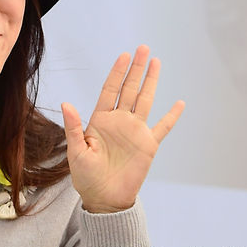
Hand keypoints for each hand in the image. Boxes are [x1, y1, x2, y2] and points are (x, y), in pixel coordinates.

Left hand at [62, 45, 184, 212]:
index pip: (110, 90)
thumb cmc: (85, 176)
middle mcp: (118, 121)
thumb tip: (66, 103)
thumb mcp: (76, 151)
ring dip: (150, 82)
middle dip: (136, 69)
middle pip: (129, 89)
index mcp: (100, 120)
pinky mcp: (148, 145)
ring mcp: (134, 131)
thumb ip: (73, 127)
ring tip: (156, 62)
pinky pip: (163, 127)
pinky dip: (171, 116)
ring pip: (145, 100)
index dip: (117, 72)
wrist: (104, 199)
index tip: (124, 55)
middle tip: (143, 48)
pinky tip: (179, 103)